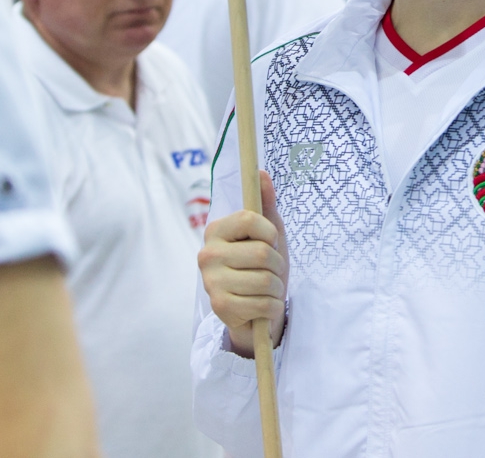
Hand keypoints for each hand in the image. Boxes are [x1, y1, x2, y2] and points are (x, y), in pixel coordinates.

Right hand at [198, 170, 287, 358]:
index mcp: (216, 230)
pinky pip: (262, 304)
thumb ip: (265, 204)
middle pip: (261, 253)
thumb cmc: (262, 266)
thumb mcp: (268, 233)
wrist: (255, 310)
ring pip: (264, 280)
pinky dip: (272, 306)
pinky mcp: (219, 307)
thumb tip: (261, 173)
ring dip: (276, 288)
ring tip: (268, 289)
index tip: (269, 241)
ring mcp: (211, 282)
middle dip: (277, 265)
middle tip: (271, 271)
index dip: (269, 232)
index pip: (250, 219)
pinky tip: (263, 306)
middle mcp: (207, 253)